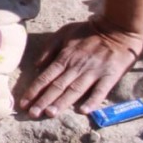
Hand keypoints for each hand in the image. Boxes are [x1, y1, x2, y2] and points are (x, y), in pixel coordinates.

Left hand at [17, 18, 142, 118]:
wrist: (118, 28)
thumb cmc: (89, 31)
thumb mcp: (65, 32)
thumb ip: (50, 48)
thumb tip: (37, 65)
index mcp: (65, 57)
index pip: (46, 76)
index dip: (34, 90)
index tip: (23, 103)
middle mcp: (77, 66)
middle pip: (57, 86)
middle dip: (43, 100)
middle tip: (32, 114)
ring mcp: (94, 72)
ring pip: (75, 89)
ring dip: (62, 102)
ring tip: (50, 114)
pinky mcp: (110, 75)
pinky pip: (100, 90)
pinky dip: (92, 100)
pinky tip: (83, 111)